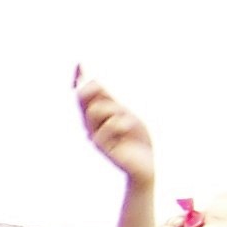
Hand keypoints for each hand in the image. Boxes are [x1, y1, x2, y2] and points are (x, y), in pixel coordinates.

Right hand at [76, 70, 154, 185]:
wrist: (146, 163)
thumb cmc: (138, 137)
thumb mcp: (127, 112)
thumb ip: (113, 99)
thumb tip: (97, 80)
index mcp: (97, 113)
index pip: (83, 93)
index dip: (80, 79)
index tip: (80, 63)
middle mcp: (92, 123)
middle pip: (83, 99)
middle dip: (91, 89)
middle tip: (98, 84)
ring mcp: (95, 135)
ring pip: (94, 111)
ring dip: (113, 108)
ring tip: (127, 116)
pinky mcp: (102, 147)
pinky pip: (105, 129)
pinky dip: (118, 123)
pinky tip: (128, 126)